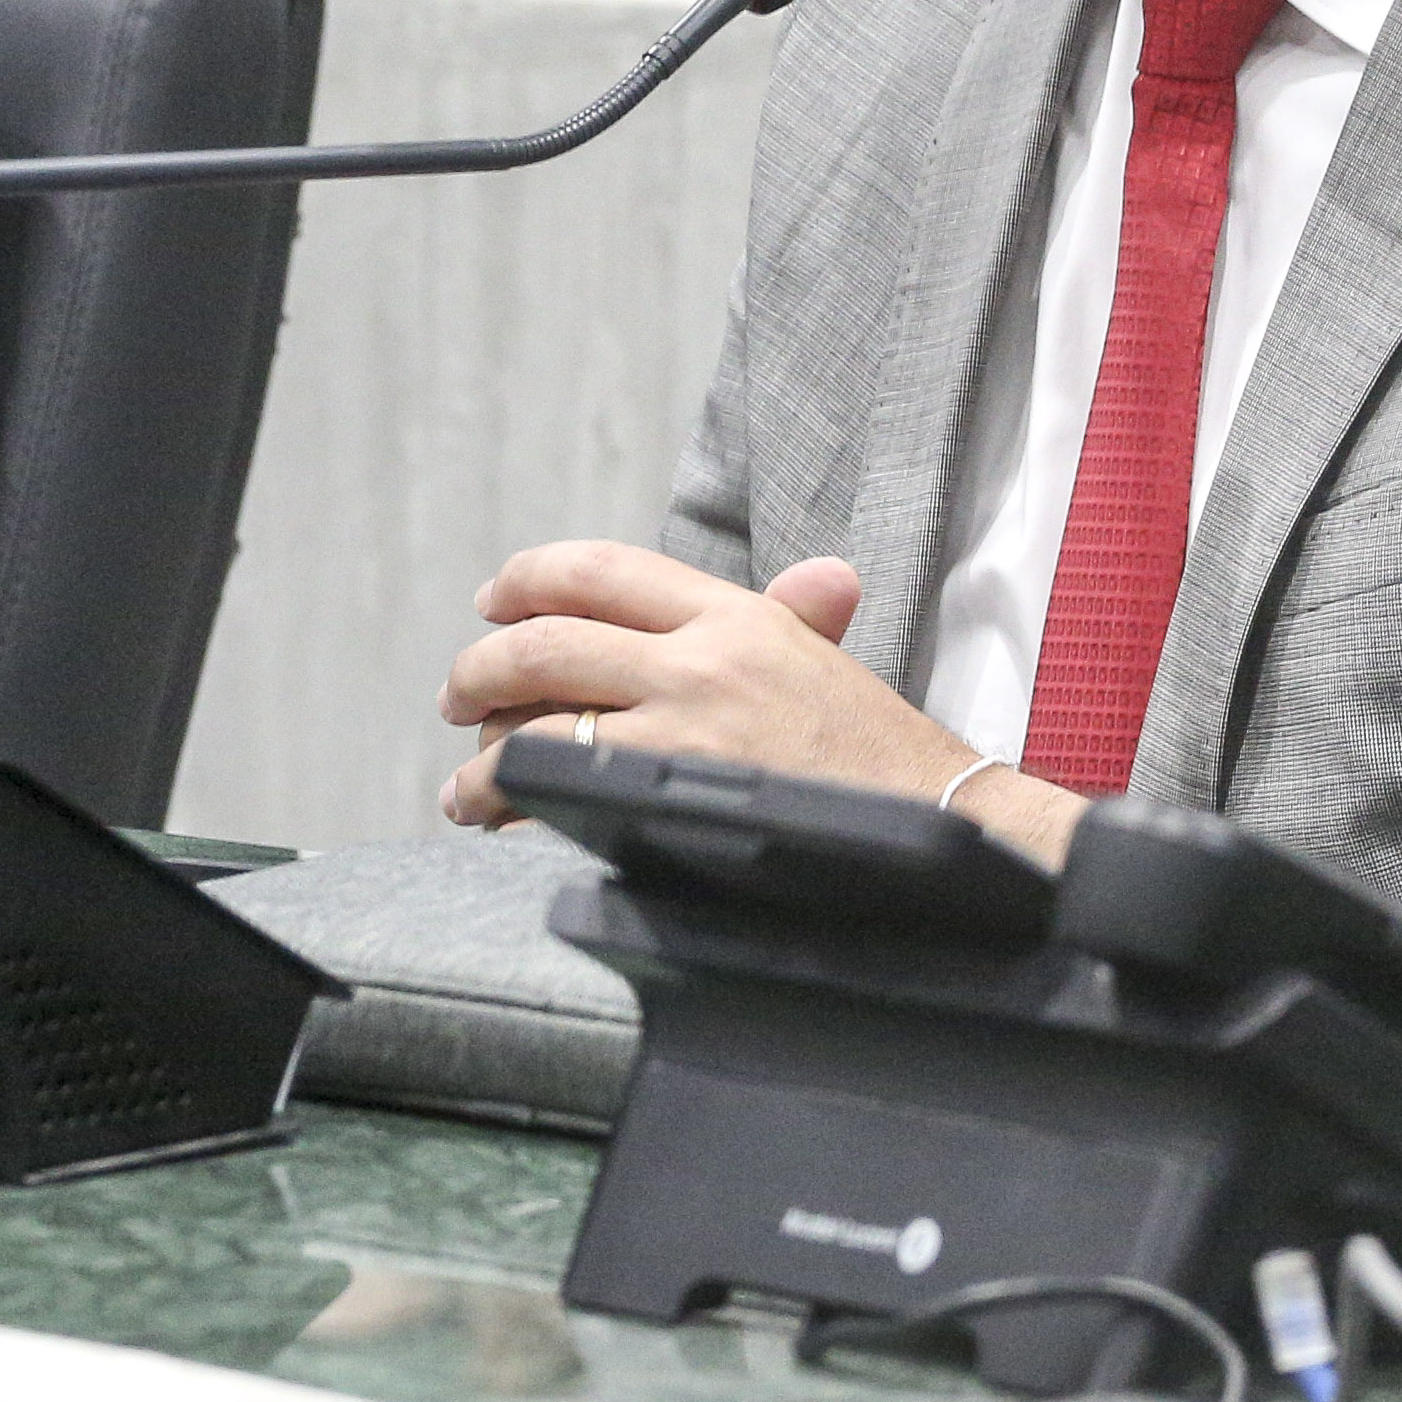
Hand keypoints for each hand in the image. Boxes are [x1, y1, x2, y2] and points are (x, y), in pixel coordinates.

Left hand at [435, 544, 1079, 858]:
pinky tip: (493, 816)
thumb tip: (820, 578)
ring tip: (466, 785)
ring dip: (483, 754)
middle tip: (459, 697)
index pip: (601, 569)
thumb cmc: (887, 765)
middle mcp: (703, 658)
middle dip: (480, 668)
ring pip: (539, 719)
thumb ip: (799, 617)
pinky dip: (508, 799)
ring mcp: (683, 729)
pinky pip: (556, 788)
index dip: (527, 579)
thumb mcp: (835, 668)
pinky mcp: (670, 797)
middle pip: (547, 639)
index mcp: (738, 615)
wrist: (943, 833)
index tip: (492, 601)